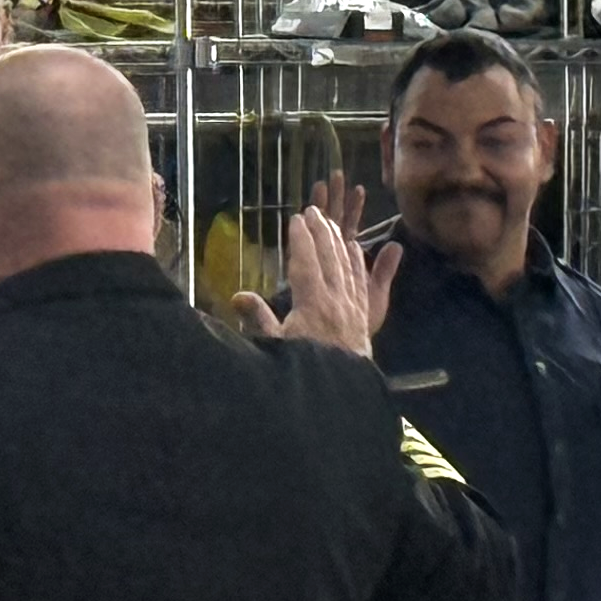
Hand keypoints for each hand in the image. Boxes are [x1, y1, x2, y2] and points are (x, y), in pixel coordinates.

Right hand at [230, 198, 401, 357]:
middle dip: (321, 232)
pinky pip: (362, 283)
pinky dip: (359, 262)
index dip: (301, 240)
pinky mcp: (363, 317)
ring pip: (347, 266)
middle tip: (314, 210)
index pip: (306, 263)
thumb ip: (258, 318)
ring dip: (339, 241)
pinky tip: (357, 249)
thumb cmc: (305, 368)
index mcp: (313, 304)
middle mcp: (336, 301)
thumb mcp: (276, 347)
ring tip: (332, 222)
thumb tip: (237, 296)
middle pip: (329, 258)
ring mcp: (352, 308)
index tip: (296, 219)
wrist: (342, 391)